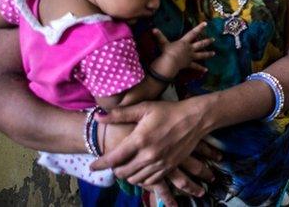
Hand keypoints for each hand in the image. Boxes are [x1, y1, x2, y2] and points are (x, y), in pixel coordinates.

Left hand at [89, 98, 209, 185]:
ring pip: (136, 179)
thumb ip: (120, 114)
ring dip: (128, 174)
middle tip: (113, 163)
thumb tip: (98, 117)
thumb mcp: (144, 107)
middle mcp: (148, 155)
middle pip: (122, 172)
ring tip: (127, 166)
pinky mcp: (170, 167)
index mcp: (140, 139)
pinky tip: (142, 170)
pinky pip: (151, 181)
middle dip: (114, 170)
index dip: (100, 164)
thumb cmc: (169, 110)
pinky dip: (143, 178)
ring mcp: (160, 163)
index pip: (113, 158)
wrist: (196, 118)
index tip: (93, 166)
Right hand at [154, 22, 214, 75]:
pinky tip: (206, 70)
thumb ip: (159, 36)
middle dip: (207, 41)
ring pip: (201, 55)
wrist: (170, 63)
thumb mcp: (163, 43)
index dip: (199, 28)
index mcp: (184, 42)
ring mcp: (190, 57)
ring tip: (214, 53)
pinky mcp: (189, 64)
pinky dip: (201, 69)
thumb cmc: (167, 52)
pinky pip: (196, 67)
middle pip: (200, 44)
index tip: (206, 24)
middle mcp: (189, 49)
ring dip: (208, 54)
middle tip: (213, 39)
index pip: (193, 33)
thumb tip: (153, 29)